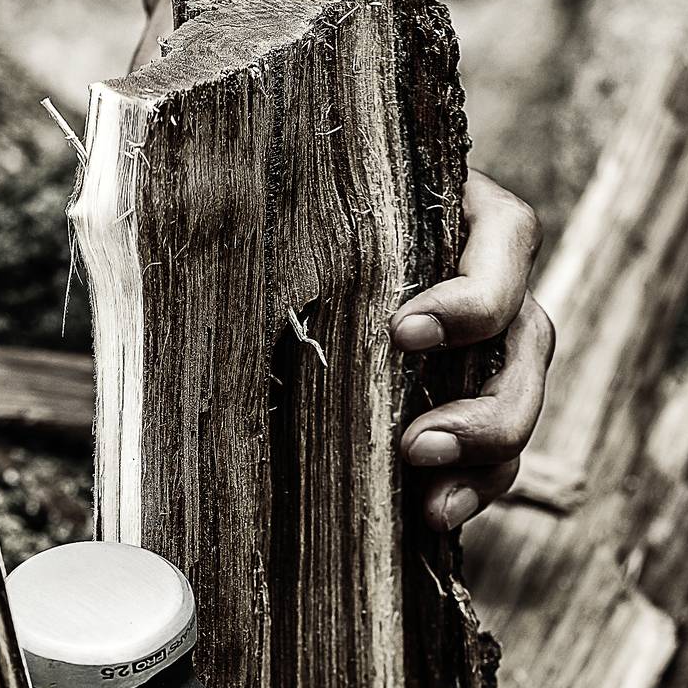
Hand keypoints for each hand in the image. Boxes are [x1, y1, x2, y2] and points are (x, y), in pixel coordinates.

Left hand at [135, 6, 552, 533]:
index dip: (474, 294)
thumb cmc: (246, 172)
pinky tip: (428, 518)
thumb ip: (233, 185)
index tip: (404, 332)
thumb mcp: (245, 169)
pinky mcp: (450, 397)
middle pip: (528, 339)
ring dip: (487, 456)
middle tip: (419, 443)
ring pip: (516, 399)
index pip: (507, 240)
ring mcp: (472, 341)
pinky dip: (468, 486)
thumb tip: (159, 193)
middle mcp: (477, 272)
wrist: (236, 196)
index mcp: (451, 204)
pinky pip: (489, 451)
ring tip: (431, 495)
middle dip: (490, 404)